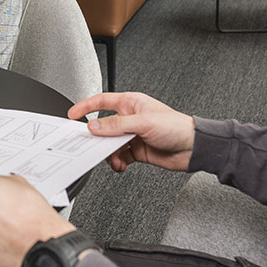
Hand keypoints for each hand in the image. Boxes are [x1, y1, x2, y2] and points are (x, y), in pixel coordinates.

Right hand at [67, 92, 194, 172]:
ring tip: (114, 159)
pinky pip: (120, 156)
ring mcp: (133, 135)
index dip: (86, 106)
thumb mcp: (143, 123)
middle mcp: (130, 118)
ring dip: (109, 153)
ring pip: (111, 144)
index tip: (73, 114)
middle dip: (98, 138)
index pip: (102, 101)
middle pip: (104, 126)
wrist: (193, 148)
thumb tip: (95, 126)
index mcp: (131, 103)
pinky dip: (117, 162)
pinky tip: (121, 165)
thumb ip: (116, 125)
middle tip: (90, 145)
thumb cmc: (176, 127)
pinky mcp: (137, 150)